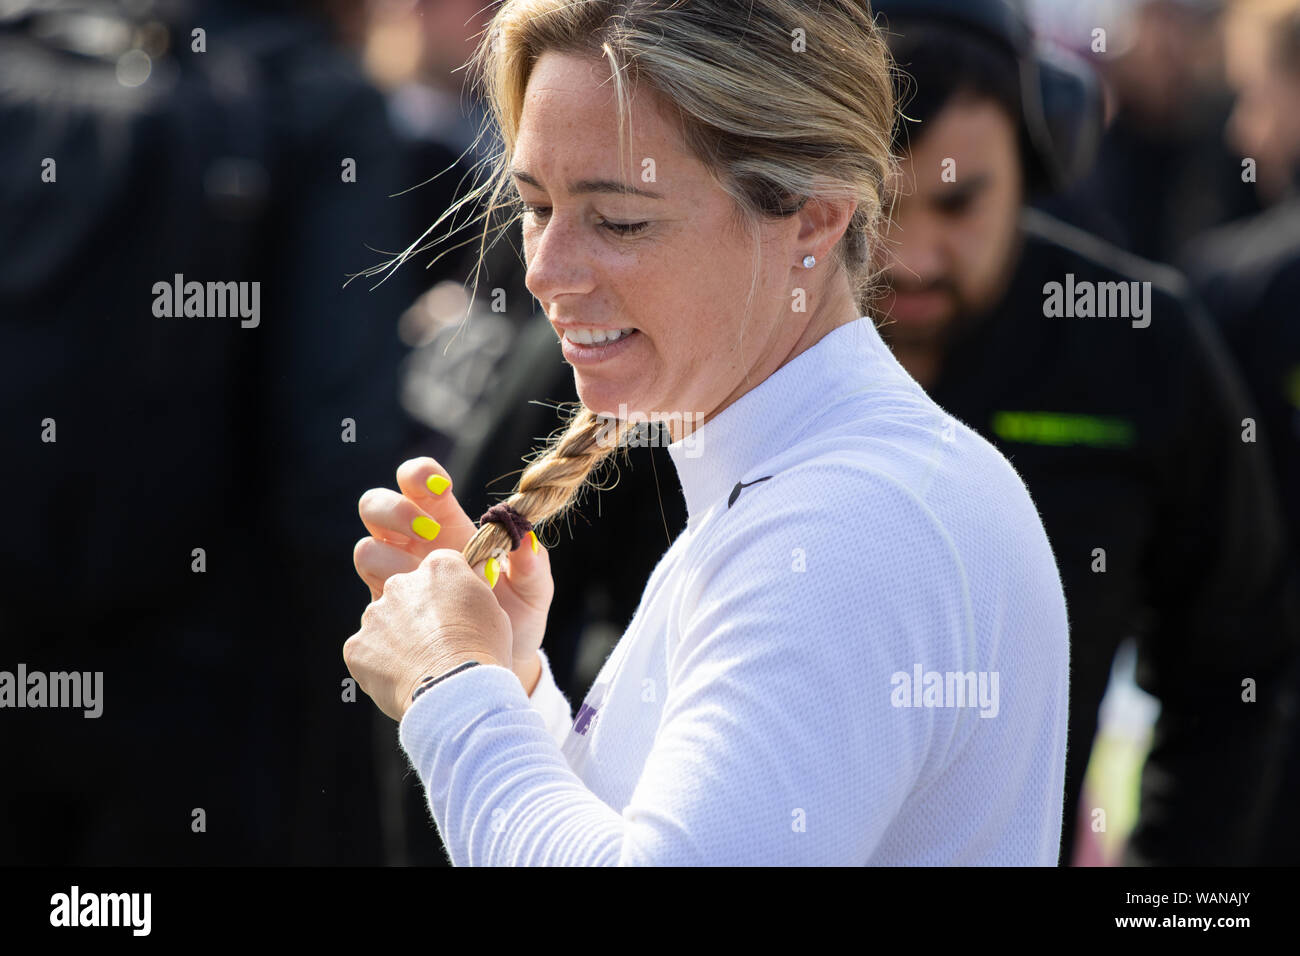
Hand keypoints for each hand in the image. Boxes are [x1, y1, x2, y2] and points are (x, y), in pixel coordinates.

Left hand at [343, 549, 511, 720]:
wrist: (454, 692)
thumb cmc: (483, 652)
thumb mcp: (495, 612)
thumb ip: (475, 591)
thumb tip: (473, 581)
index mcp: (439, 568)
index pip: (439, 570)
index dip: (447, 593)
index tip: (455, 615)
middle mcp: (401, 582)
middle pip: (405, 593)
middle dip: (416, 614)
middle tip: (435, 644)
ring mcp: (375, 614)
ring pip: (383, 623)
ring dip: (396, 639)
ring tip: (420, 667)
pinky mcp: (357, 646)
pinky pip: (367, 653)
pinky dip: (380, 666)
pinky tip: (402, 681)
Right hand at [353, 457, 553, 691]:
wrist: (494, 668)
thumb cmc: (516, 620)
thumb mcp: (532, 593)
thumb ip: (533, 566)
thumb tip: (527, 540)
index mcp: (447, 524)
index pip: (419, 483)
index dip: (420, 476)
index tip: (442, 487)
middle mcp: (413, 544)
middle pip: (376, 506)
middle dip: (395, 511)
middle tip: (428, 532)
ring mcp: (396, 577)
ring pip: (367, 548)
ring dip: (389, 557)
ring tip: (422, 577)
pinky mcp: (387, 611)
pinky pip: (372, 598)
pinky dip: (388, 601)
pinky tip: (419, 616)